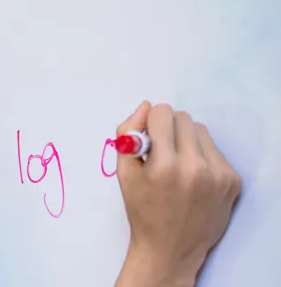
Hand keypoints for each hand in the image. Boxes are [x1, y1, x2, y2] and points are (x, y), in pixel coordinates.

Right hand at [114, 101, 241, 286]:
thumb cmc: (142, 211)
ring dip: (186, 140)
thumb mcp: (123, 174)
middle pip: (182, 117)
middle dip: (168, 128)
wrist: (170, 249)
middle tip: (161, 151)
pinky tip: (192, 178)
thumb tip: (146, 106)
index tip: (147, 138)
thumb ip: (126, 135)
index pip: (162, 113)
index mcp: (163, 166)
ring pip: (200, 130)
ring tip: (177, 165)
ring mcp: (217, 174)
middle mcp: (194, 167)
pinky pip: (214, 149)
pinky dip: (201, 156)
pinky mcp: (232, 180)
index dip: (150, 123)